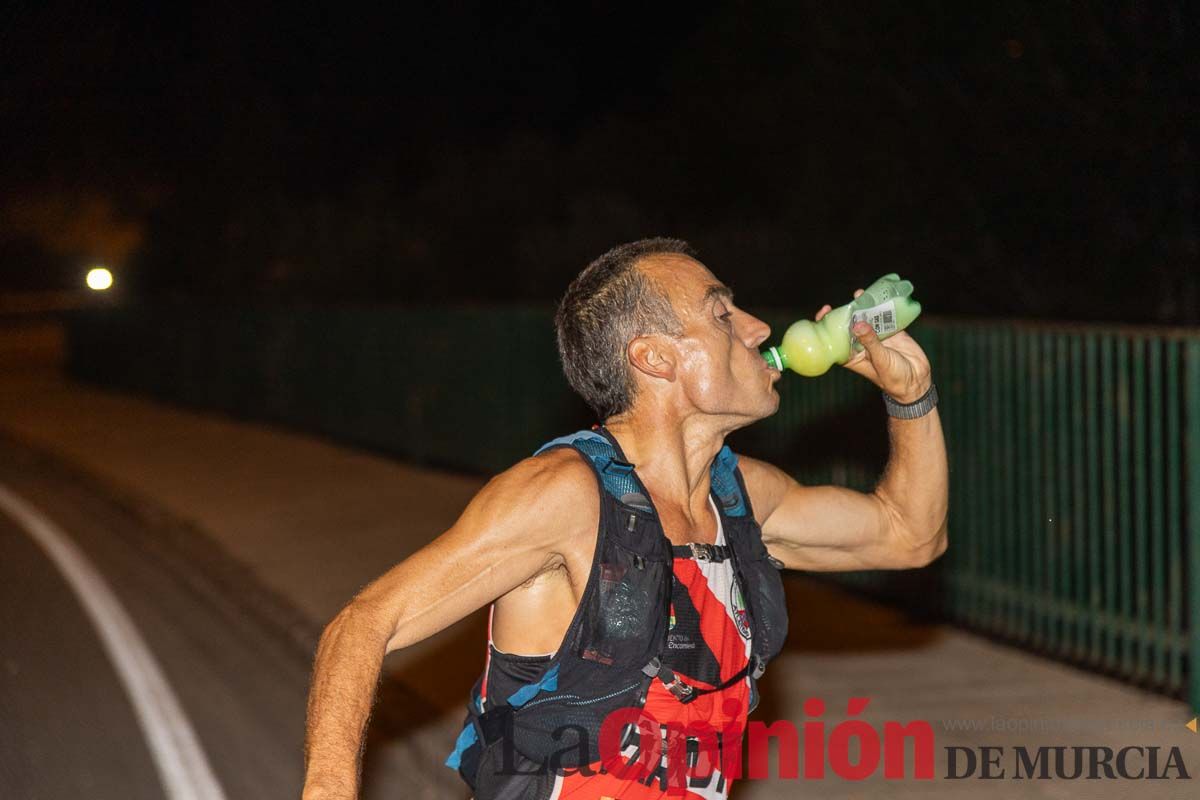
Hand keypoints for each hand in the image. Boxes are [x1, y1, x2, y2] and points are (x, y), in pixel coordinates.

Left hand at [815, 289, 931, 402]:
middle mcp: (862, 344)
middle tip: (843, 301)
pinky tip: (880, 296)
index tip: (822, 314)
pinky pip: (885, 317)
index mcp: (853, 355)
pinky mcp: (892, 332)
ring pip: (867, 319)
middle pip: (849, 326)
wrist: (916, 381)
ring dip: (864, 307)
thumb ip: (870, 342)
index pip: (834, 340)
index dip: (826, 328)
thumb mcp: (880, 360)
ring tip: (860, 294)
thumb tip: (857, 324)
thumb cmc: (893, 378)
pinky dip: (883, 308)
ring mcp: (877, 337)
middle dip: (845, 313)